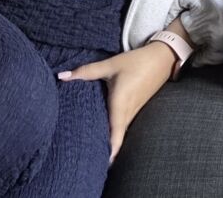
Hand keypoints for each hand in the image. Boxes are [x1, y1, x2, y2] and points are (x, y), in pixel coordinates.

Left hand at [58, 41, 175, 162]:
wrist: (161, 59)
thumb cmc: (134, 62)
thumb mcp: (109, 64)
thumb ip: (85, 71)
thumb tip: (61, 76)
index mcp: (120, 103)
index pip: (115, 133)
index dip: (110, 150)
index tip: (101, 163)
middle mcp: (128, 112)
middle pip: (117, 136)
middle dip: (107, 150)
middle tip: (91, 160)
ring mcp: (134, 111)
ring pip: (121, 131)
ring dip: (111, 141)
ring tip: (95, 151)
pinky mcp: (136, 108)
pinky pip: (125, 124)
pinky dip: (116, 132)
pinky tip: (106, 133)